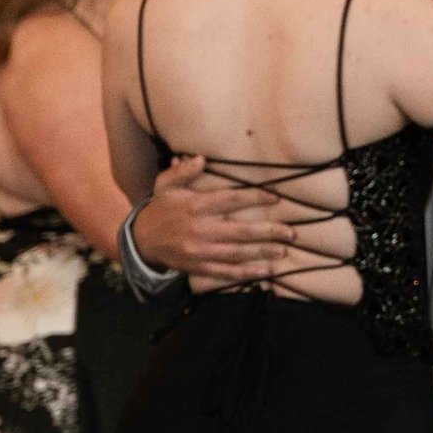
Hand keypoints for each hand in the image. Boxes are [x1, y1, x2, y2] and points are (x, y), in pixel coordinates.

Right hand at [129, 156, 330, 283]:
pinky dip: (247, 273)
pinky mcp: (199, 267)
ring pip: (238, 253)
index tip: (276, 196)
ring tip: (283, 250)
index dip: (255, 197)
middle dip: (269, 231)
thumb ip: (182, 171)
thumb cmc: (160, 209)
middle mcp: (200, 229)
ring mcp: (201, 251)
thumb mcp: (164, 185)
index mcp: (195, 206)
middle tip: (291, 231)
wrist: (141, 241)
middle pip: (241, 231)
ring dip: (263, 252)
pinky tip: (265, 272)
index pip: (231, 200)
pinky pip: (227, 272)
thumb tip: (201, 159)